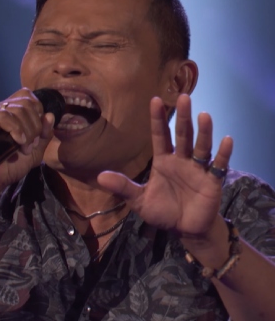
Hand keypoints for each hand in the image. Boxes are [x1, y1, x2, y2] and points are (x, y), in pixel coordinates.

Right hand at [0, 88, 55, 188]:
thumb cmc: (10, 166)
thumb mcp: (35, 150)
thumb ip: (44, 133)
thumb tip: (49, 115)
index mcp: (7, 111)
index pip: (26, 96)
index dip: (37, 112)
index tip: (37, 135)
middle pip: (25, 102)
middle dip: (34, 125)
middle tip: (30, 145)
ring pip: (17, 109)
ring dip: (27, 130)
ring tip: (24, 148)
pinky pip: (4, 116)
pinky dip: (16, 129)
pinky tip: (18, 142)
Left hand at [97, 94, 231, 238]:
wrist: (184, 229)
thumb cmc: (163, 211)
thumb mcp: (139, 200)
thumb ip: (123, 187)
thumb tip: (100, 177)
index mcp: (163, 161)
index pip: (160, 135)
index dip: (158, 119)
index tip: (155, 99)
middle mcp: (181, 160)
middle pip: (182, 135)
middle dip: (183, 117)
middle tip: (183, 97)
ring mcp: (198, 169)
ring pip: (201, 146)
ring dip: (203, 132)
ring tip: (204, 115)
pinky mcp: (212, 181)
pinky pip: (219, 165)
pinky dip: (223, 153)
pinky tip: (226, 139)